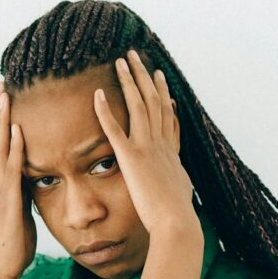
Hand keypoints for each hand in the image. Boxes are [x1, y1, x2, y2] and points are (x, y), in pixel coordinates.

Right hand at [0, 81, 36, 278]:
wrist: (3, 267)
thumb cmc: (16, 244)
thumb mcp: (26, 213)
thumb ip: (29, 194)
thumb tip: (38, 182)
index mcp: (8, 182)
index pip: (5, 143)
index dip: (5, 119)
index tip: (8, 96)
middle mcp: (2, 181)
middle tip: (2, 83)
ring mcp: (3, 189)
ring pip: (0, 147)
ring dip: (1, 120)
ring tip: (4, 95)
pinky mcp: (9, 200)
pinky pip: (12, 169)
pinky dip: (14, 148)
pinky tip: (17, 130)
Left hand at [94, 50, 197, 235]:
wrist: (176, 222)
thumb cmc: (177, 214)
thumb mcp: (180, 189)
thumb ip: (177, 178)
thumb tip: (181, 178)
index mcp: (170, 150)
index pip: (167, 114)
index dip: (162, 93)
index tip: (158, 76)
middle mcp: (161, 143)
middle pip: (153, 100)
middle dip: (144, 76)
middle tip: (135, 56)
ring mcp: (147, 148)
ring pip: (138, 106)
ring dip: (129, 81)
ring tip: (120, 61)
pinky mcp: (131, 158)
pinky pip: (115, 130)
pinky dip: (105, 111)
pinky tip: (97, 94)